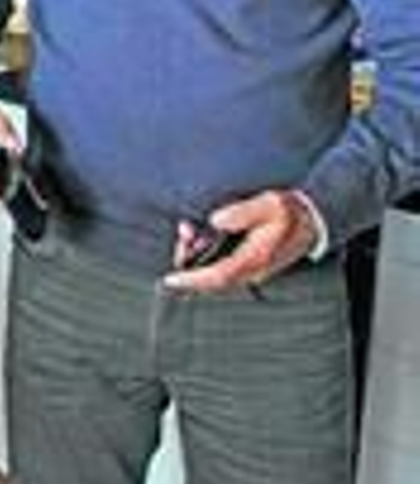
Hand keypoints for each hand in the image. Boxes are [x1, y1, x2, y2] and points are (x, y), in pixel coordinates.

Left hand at [162, 188, 321, 292]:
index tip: (170, 279)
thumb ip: (241, 212)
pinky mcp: (248, 265)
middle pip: (210, 279)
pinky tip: (200, 236)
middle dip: (188, 261)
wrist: (312, 221)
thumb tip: (215, 221)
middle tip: (183, 232)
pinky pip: (220, 268)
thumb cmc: (289, 212)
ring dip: (194, 256)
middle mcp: (251, 271)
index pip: (218, 276)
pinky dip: (204, 256)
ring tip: (189, 229)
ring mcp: (250, 271)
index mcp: (255, 258)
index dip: (192, 279)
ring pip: (213, 275)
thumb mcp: (268, 204)